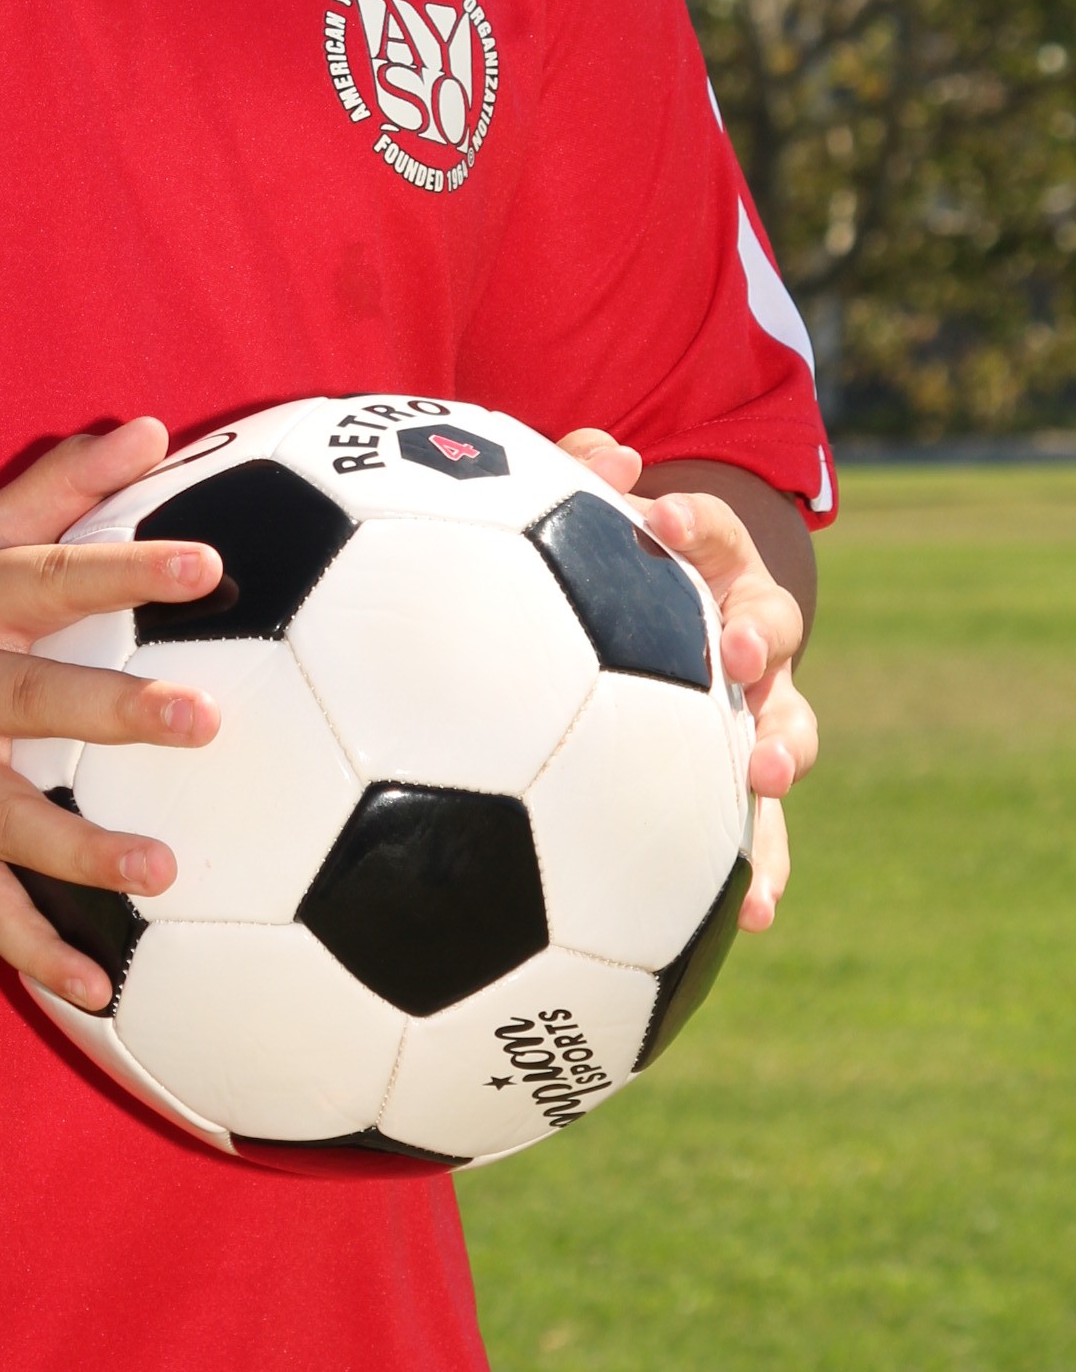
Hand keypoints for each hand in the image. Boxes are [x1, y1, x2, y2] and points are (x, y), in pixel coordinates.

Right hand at [0, 418, 220, 1010]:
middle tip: (204, 720)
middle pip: (31, 700)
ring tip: (163, 872)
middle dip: (114, 712)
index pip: (51, 579)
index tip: (209, 565)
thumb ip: (60, 488)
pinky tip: (104, 993)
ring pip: (7, 823)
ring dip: (83, 851)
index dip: (127, 570)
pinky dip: (41, 956)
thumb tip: (148, 425)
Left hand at [559, 430, 817, 931]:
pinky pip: (768, 831)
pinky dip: (767, 871)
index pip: (711, 529)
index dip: (692, 521)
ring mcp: (759, 708)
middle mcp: (747, 633)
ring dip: (783, 748)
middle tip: (734, 654)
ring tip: (765, 775)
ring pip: (792, 726)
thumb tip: (603, 451)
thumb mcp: (588, 517)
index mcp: (710, 563)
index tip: (660, 521)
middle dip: (756, 638)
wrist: (675, 628)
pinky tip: (757, 919)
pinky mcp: (747, 781)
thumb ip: (580, 474)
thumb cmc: (614, 569)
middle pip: (773, 628)